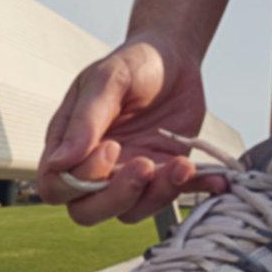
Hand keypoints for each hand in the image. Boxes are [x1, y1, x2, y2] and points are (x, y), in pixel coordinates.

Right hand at [37, 33, 209, 224]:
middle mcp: (93, 168)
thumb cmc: (132, 64)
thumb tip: (60, 162)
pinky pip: (171, 198)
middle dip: (117, 197)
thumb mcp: (107, 80)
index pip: (56, 186)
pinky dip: (194, 192)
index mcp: (67, 145)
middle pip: (87, 211)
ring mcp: (126, 176)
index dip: (81, 179)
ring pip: (130, 212)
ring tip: (181, 165)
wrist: (173, 58)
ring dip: (157, 195)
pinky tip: (216, 182)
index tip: (112, 146)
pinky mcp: (161, 177)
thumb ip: (85, 120)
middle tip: (145, 165)